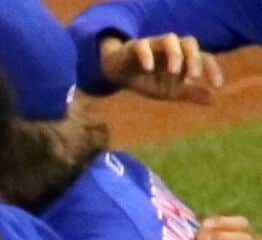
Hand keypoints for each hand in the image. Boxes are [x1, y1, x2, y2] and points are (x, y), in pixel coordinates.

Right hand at [98, 33, 222, 102]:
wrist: (121, 74)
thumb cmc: (149, 80)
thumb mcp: (171, 90)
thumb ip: (191, 93)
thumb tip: (213, 100)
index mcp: (183, 57)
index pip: (203, 57)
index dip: (212, 69)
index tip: (217, 86)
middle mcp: (171, 48)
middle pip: (189, 42)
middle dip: (193, 58)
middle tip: (193, 77)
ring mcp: (154, 45)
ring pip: (169, 39)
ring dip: (174, 54)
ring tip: (173, 72)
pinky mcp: (135, 47)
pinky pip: (142, 45)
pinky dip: (146, 55)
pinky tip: (148, 69)